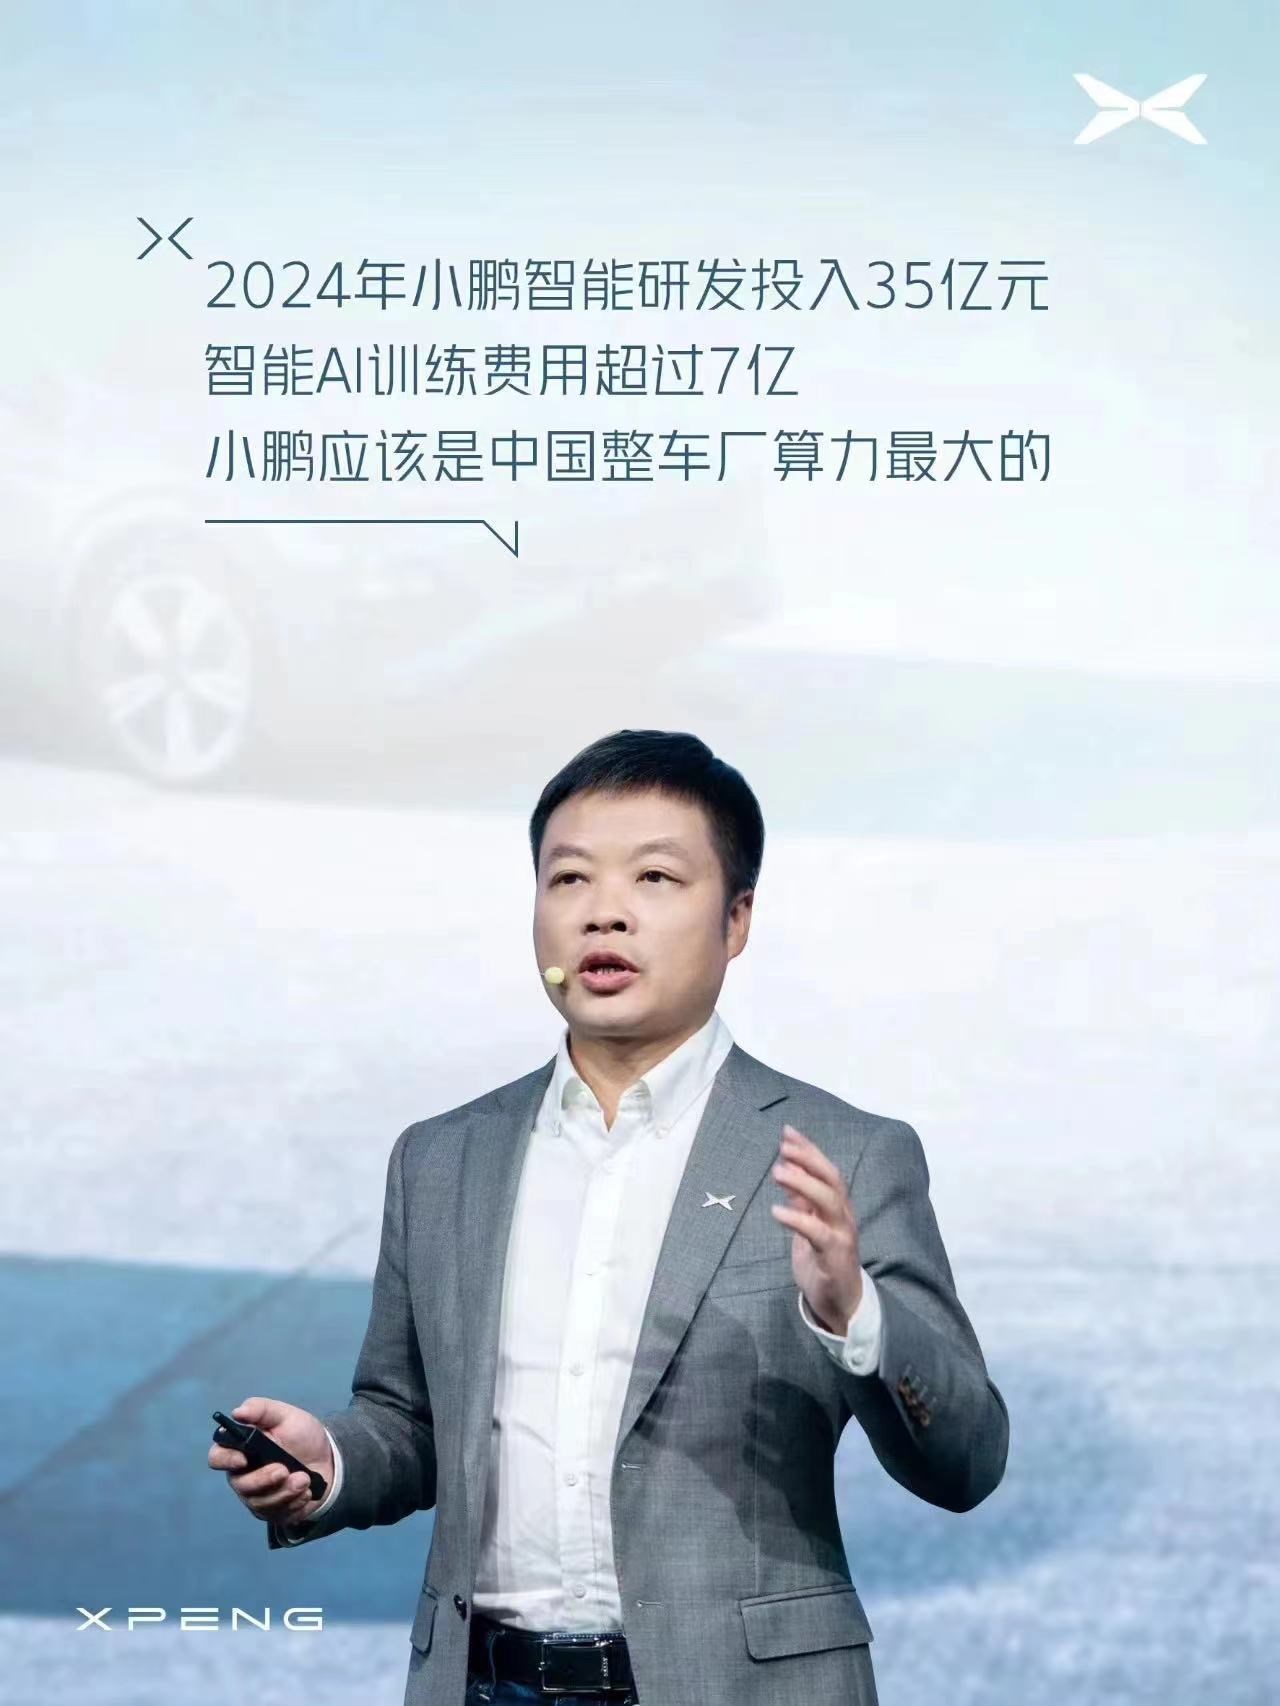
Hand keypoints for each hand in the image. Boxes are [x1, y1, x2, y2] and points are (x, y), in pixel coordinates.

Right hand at [207, 1395, 333, 1525]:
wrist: (328, 1460)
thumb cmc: (301, 1435)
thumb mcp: (286, 1416)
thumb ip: (262, 1410)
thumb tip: (238, 1412)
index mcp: (241, 1450)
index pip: (218, 1458)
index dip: (226, 1460)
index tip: (244, 1458)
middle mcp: (243, 1476)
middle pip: (240, 1485)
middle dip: (263, 1479)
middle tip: (284, 1470)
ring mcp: (257, 1497)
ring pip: (260, 1503)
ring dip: (284, 1492)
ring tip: (305, 1479)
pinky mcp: (273, 1513)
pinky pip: (277, 1515)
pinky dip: (294, 1504)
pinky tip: (307, 1492)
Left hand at [771, 1124, 862, 1334]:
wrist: (840, 1304)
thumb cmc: (823, 1263)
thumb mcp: (808, 1228)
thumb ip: (801, 1201)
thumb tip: (787, 1172)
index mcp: (837, 1208)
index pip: (826, 1171)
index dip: (809, 1150)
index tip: (788, 1132)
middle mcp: (844, 1217)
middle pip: (831, 1180)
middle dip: (809, 1159)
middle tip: (784, 1146)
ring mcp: (842, 1235)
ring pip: (829, 1201)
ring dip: (804, 1183)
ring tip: (778, 1171)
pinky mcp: (835, 1256)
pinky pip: (818, 1233)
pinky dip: (798, 1219)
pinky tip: (777, 1210)